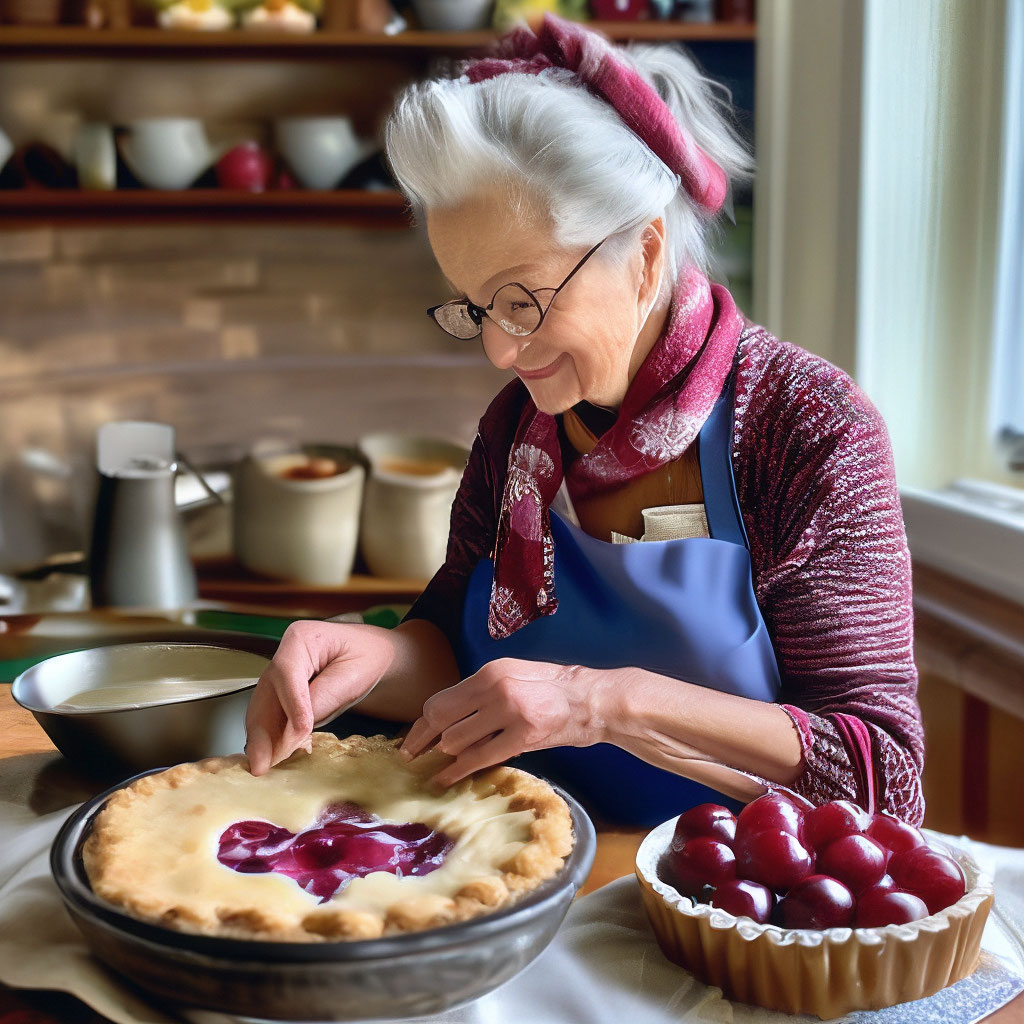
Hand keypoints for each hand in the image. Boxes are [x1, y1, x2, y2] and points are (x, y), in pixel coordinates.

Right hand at [244, 620, 393, 775]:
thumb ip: (325, 697)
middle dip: (262, 732)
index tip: (300, 731)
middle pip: (265, 695)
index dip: (291, 704)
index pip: (287, 672)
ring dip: (262, 741)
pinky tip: (276, 759)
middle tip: (263, 763)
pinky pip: (271, 719)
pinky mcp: (281, 696)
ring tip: (264, 767)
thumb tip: (297, 728)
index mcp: (301, 638)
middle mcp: (284, 656)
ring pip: (262, 711)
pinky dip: (271, 740)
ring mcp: (279, 677)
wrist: (375, 656)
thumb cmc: (369, 658)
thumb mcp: (355, 674)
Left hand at [399, 658, 610, 786]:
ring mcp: (509, 711)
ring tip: (435, 767)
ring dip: (444, 757)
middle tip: (410, 757)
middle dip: (421, 741)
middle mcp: (495, 687)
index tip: (411, 739)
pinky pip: (480, 757)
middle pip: (441, 718)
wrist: (592, 699)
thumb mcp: (513, 677)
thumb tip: (449, 717)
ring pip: (457, 740)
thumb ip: (482, 693)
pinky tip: (446, 778)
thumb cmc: (552, 689)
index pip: (442, 699)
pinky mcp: (524, 735)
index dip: (421, 724)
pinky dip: (458, 771)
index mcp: (490, 671)